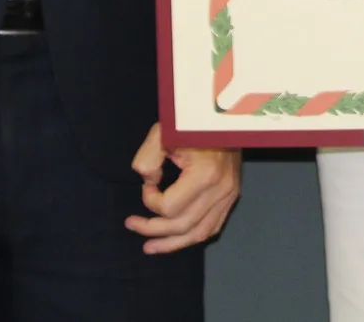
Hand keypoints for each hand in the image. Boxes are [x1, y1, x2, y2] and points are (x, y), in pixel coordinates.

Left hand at [125, 122, 239, 253]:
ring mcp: (229, 196)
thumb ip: (148, 158)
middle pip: (182, 225)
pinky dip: (192, 237)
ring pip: (198, 233)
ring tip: (149, 247)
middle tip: (131, 224)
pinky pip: (212, 228)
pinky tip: (176, 240)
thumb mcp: (164, 132)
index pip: (169, 206)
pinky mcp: (232, 197)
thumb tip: (149, 182)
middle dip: (152, 228)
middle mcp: (220, 191)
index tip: (146, 183)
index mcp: (205, 174)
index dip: (149, 198)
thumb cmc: (193, 122)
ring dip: (171, 244)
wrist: (225, 116)